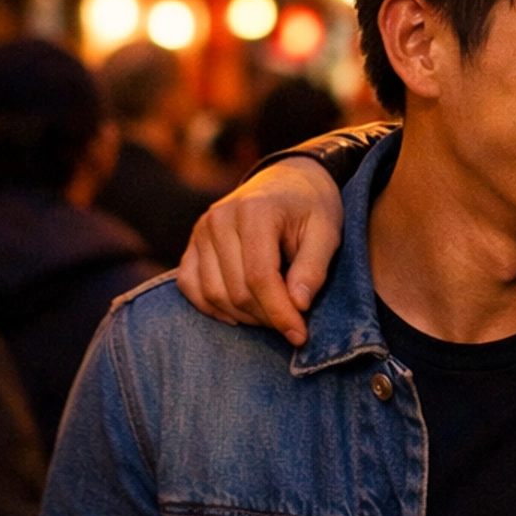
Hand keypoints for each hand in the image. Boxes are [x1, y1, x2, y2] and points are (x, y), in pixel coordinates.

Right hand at [178, 159, 342, 344]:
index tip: (300, 335)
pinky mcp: (192, 243)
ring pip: (213, 293)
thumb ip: (314, 267)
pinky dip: (211, 307)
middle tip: (292, 325)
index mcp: (255, 211)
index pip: (260, 277)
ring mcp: (201, 231)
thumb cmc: (311, 207)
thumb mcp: (326, 231)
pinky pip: (189, 286)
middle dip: (266, 317)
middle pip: (236, 290)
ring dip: (243, 316)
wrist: (287, 181)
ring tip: (272, 316)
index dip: (279, 312)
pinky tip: (238, 315)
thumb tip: (298, 305)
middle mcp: (219, 219)